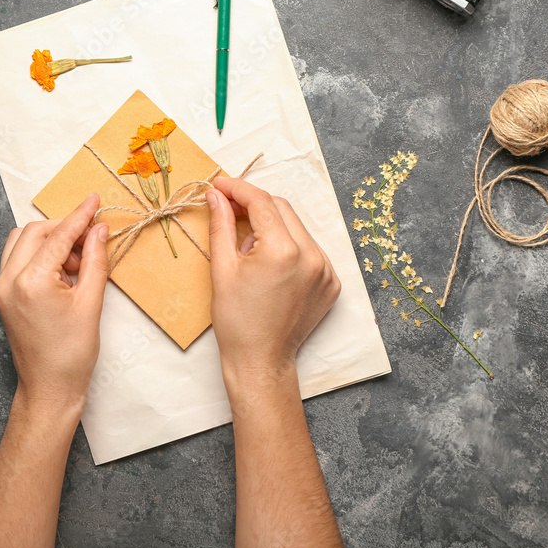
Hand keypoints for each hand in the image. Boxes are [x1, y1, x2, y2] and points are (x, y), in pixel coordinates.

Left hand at [0, 193, 109, 411]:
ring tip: (78, 261)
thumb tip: (100, 230)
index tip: (95, 200)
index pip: (58, 235)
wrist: (49, 389)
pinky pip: (18, 259)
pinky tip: (63, 272)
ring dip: (51, 240)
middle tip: (93, 237)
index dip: (80, 216)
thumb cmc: (71, 354)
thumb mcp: (91, 303)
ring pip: (22, 242)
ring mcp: (1, 288)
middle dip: (65, 228)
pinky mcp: (2, 295)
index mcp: (30, 281)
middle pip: (35, 232)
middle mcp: (8, 280)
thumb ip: (95, 261)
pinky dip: (39, 255)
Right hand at [206, 178, 340, 386]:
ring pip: (297, 228)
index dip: (238, 189)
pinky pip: (309, 249)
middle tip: (229, 207)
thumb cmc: (237, 321)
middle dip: (254, 204)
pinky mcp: (331, 282)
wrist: (261, 361)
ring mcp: (326, 270)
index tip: (220, 186)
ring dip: (272, 225)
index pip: (261, 202)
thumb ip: (222, 225)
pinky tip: (269, 262)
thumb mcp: (222, 269)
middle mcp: (311, 256)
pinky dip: (289, 246)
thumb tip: (216, 196)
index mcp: (283, 251)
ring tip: (248, 244)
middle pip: (281, 209)